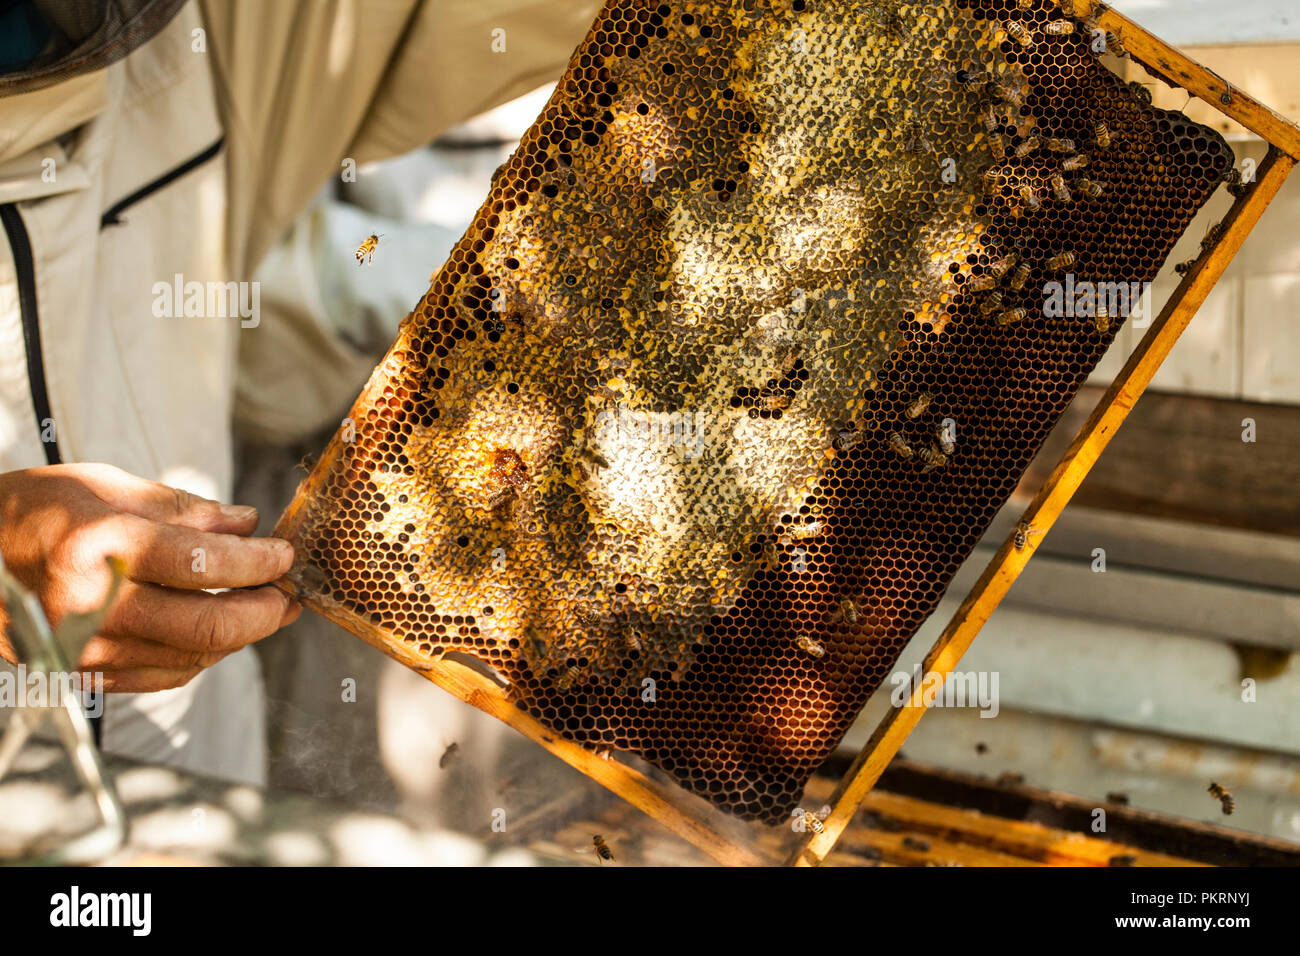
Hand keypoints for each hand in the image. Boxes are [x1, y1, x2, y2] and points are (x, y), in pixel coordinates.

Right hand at [0, 463, 299, 691]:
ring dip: (239, 637)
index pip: (202, 564)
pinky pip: (160, 676)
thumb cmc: (34, 510)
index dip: (258, 563)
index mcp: (100, 544)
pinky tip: (218, 634)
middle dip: (263, 612)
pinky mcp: (78, 672)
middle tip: (288, 595)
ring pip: (190, 657)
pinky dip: (200, 656)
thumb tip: (246, 523)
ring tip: (265, 611)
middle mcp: (91, 603)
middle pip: (205, 625)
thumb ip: (182, 508)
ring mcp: (82, 646)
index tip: (284, 555)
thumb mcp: (106, 485)